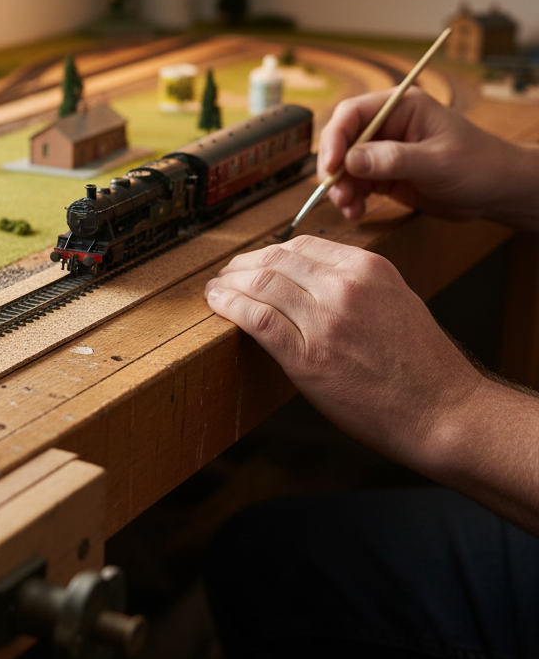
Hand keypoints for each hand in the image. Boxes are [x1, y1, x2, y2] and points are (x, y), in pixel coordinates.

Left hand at [204, 236, 482, 468]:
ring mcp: (325, 320)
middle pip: (275, 260)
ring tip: (214, 290)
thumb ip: (355, 285)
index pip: (302, 245)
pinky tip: (217, 305)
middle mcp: (345, 286)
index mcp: (368, 268)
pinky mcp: (307, 356)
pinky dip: (229, 306)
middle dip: (242, 266)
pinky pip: (256, 318)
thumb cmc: (423, 367)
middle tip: (224, 275)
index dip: (268, 253)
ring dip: (228, 284)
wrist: (445, 413)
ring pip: (260, 284)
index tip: (252, 263)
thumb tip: (309, 279)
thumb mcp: (396, 302)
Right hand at [319, 87, 536, 225]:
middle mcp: (387, 126)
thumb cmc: (479, 165)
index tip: (330, 167)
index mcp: (401, 107)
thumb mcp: (437, 161)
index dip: (335, 138)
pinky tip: (357, 211)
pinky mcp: (384, 174)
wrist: (497, 191)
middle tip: (337, 193)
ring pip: (345, 166)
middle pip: (342, 141)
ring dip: (341, 188)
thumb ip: (394, 159)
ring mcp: (384, 150)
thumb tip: (352, 161)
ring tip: (349, 207)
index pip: (352, 114)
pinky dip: (351, 199)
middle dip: (334, 168)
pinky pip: (356, 184)